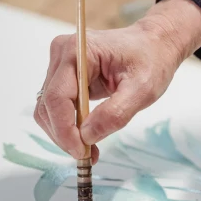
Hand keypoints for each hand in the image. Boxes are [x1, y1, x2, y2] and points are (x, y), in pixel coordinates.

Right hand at [34, 0, 200, 162]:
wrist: (153, 45)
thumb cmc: (150, 60)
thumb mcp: (142, 90)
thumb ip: (115, 114)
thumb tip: (86, 137)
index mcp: (78, 51)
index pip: (56, 98)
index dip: (64, 130)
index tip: (81, 152)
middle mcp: (61, 55)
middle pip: (47, 107)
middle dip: (64, 136)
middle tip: (87, 155)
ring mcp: (59, 66)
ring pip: (48, 111)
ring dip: (64, 134)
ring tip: (89, 149)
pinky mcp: (63, 77)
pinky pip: (56, 109)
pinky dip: (68, 127)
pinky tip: (86, 137)